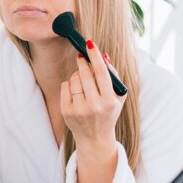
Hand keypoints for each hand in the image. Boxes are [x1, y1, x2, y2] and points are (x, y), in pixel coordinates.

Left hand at [60, 40, 125, 182]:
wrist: (95, 138)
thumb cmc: (108, 114)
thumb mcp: (117, 98)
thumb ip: (113, 76)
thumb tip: (104, 56)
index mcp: (109, 102)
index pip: (102, 73)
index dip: (95, 56)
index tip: (90, 44)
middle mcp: (94, 106)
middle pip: (85, 74)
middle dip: (83, 62)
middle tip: (81, 57)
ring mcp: (79, 110)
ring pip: (74, 79)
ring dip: (77, 75)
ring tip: (82, 82)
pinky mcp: (66, 112)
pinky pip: (65, 87)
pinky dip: (69, 85)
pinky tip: (75, 92)